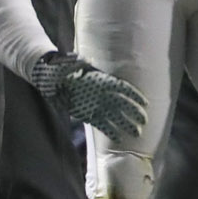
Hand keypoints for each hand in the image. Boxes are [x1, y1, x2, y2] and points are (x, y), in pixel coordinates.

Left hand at [30, 51, 148, 141]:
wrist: (52, 82)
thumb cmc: (63, 72)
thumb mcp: (71, 65)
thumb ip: (79, 64)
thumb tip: (83, 59)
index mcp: (103, 81)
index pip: (122, 88)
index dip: (134, 95)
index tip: (145, 103)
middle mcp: (104, 94)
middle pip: (123, 104)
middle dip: (134, 112)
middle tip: (144, 120)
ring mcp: (98, 106)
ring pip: (116, 117)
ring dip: (127, 125)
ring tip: (137, 133)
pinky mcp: (90, 116)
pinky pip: (103, 125)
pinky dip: (111, 132)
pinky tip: (119, 139)